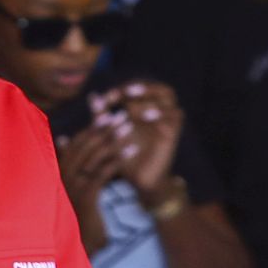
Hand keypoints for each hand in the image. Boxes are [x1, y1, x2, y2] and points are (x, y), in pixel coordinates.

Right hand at [56, 125, 121, 251]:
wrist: (77, 248)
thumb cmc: (76, 216)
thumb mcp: (71, 188)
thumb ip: (69, 164)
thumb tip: (64, 138)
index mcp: (57, 172)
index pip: (74, 143)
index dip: (91, 127)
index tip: (106, 114)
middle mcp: (61, 177)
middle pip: (84, 145)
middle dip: (103, 128)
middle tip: (121, 115)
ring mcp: (71, 187)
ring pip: (94, 155)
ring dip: (113, 139)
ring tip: (128, 128)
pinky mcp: (85, 197)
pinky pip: (103, 172)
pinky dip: (118, 158)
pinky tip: (132, 149)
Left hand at [94, 82, 183, 199]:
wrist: (139, 180)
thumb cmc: (124, 155)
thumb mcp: (110, 135)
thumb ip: (102, 116)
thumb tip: (93, 96)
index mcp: (145, 107)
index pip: (139, 87)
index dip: (123, 88)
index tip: (106, 98)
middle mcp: (160, 111)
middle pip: (159, 87)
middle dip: (143, 87)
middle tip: (127, 92)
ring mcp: (169, 120)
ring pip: (167, 98)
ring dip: (150, 99)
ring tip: (133, 108)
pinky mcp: (174, 133)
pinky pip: (173, 116)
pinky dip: (161, 113)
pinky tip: (147, 117)